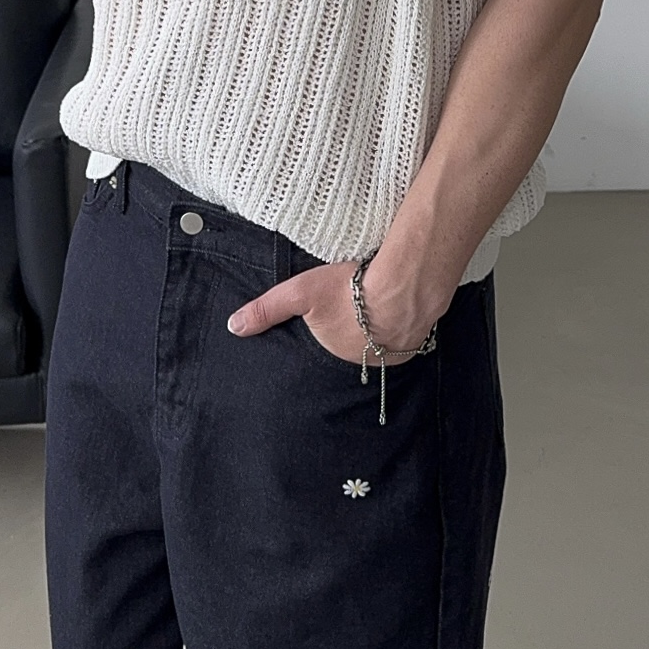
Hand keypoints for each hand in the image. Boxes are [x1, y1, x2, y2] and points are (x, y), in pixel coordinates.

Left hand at [226, 259, 438, 365]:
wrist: (404, 286)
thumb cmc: (350, 290)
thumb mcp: (299, 293)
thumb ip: (266, 310)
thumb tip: (233, 327)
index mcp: (333, 355)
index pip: (325, 347)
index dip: (327, 331)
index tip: (330, 318)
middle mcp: (363, 363)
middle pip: (352, 346)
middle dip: (351, 332)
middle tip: (352, 309)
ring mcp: (392, 355)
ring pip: (379, 343)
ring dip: (376, 330)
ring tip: (374, 308)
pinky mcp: (415, 341)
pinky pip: (402, 337)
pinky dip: (398, 325)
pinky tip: (396, 308)